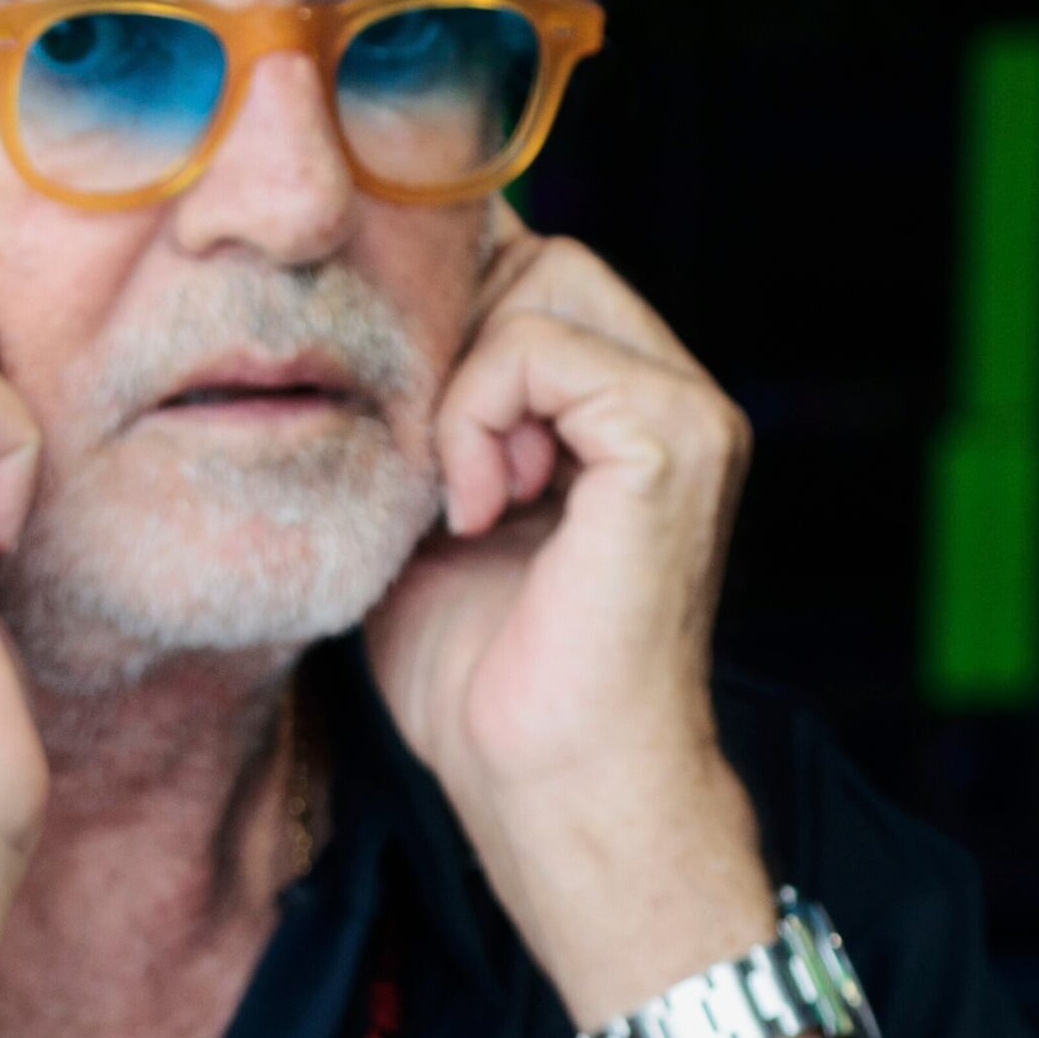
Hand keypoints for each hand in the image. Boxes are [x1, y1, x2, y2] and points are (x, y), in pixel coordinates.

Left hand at [363, 227, 771, 1016]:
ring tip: (456, 496)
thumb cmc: (476, 678)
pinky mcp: (674, 439)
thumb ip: (413, 424)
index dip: (442, 307)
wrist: (545, 781)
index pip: (529, 270)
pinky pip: (544, 350)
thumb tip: (351, 335)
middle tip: (426, 463)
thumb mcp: (417, 518)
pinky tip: (472, 509)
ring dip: (462, 383)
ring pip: (543, 282)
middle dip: (451, 338)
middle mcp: (669, 395)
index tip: (389, 408)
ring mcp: (687, 411)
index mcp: (619, 409)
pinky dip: (478, 418)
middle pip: (539, 256)